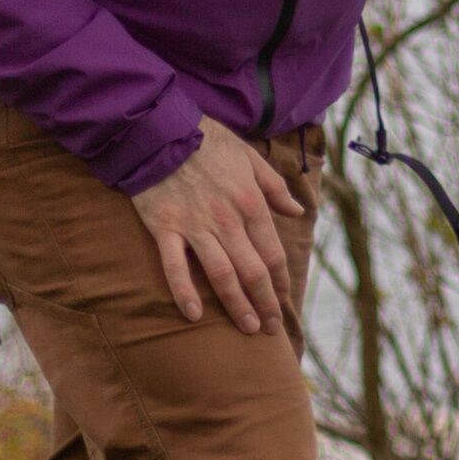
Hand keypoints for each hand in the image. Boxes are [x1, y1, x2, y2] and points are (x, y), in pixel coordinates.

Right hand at [132, 118, 304, 333]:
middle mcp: (227, 219)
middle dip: (265, 303)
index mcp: (251, 203)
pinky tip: (194, 316)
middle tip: (270, 328)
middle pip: (252, 271)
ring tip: (248, 328)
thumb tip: (297, 211)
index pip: (272, 253)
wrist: (161, 131)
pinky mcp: (165, 228)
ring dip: (236, 305)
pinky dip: (185, 292)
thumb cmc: (208, 142)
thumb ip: (275, 188)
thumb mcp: (251, 158)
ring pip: (221, 275)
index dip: (280, 282)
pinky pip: (176, 267)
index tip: (284, 302)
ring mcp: (195, 226)